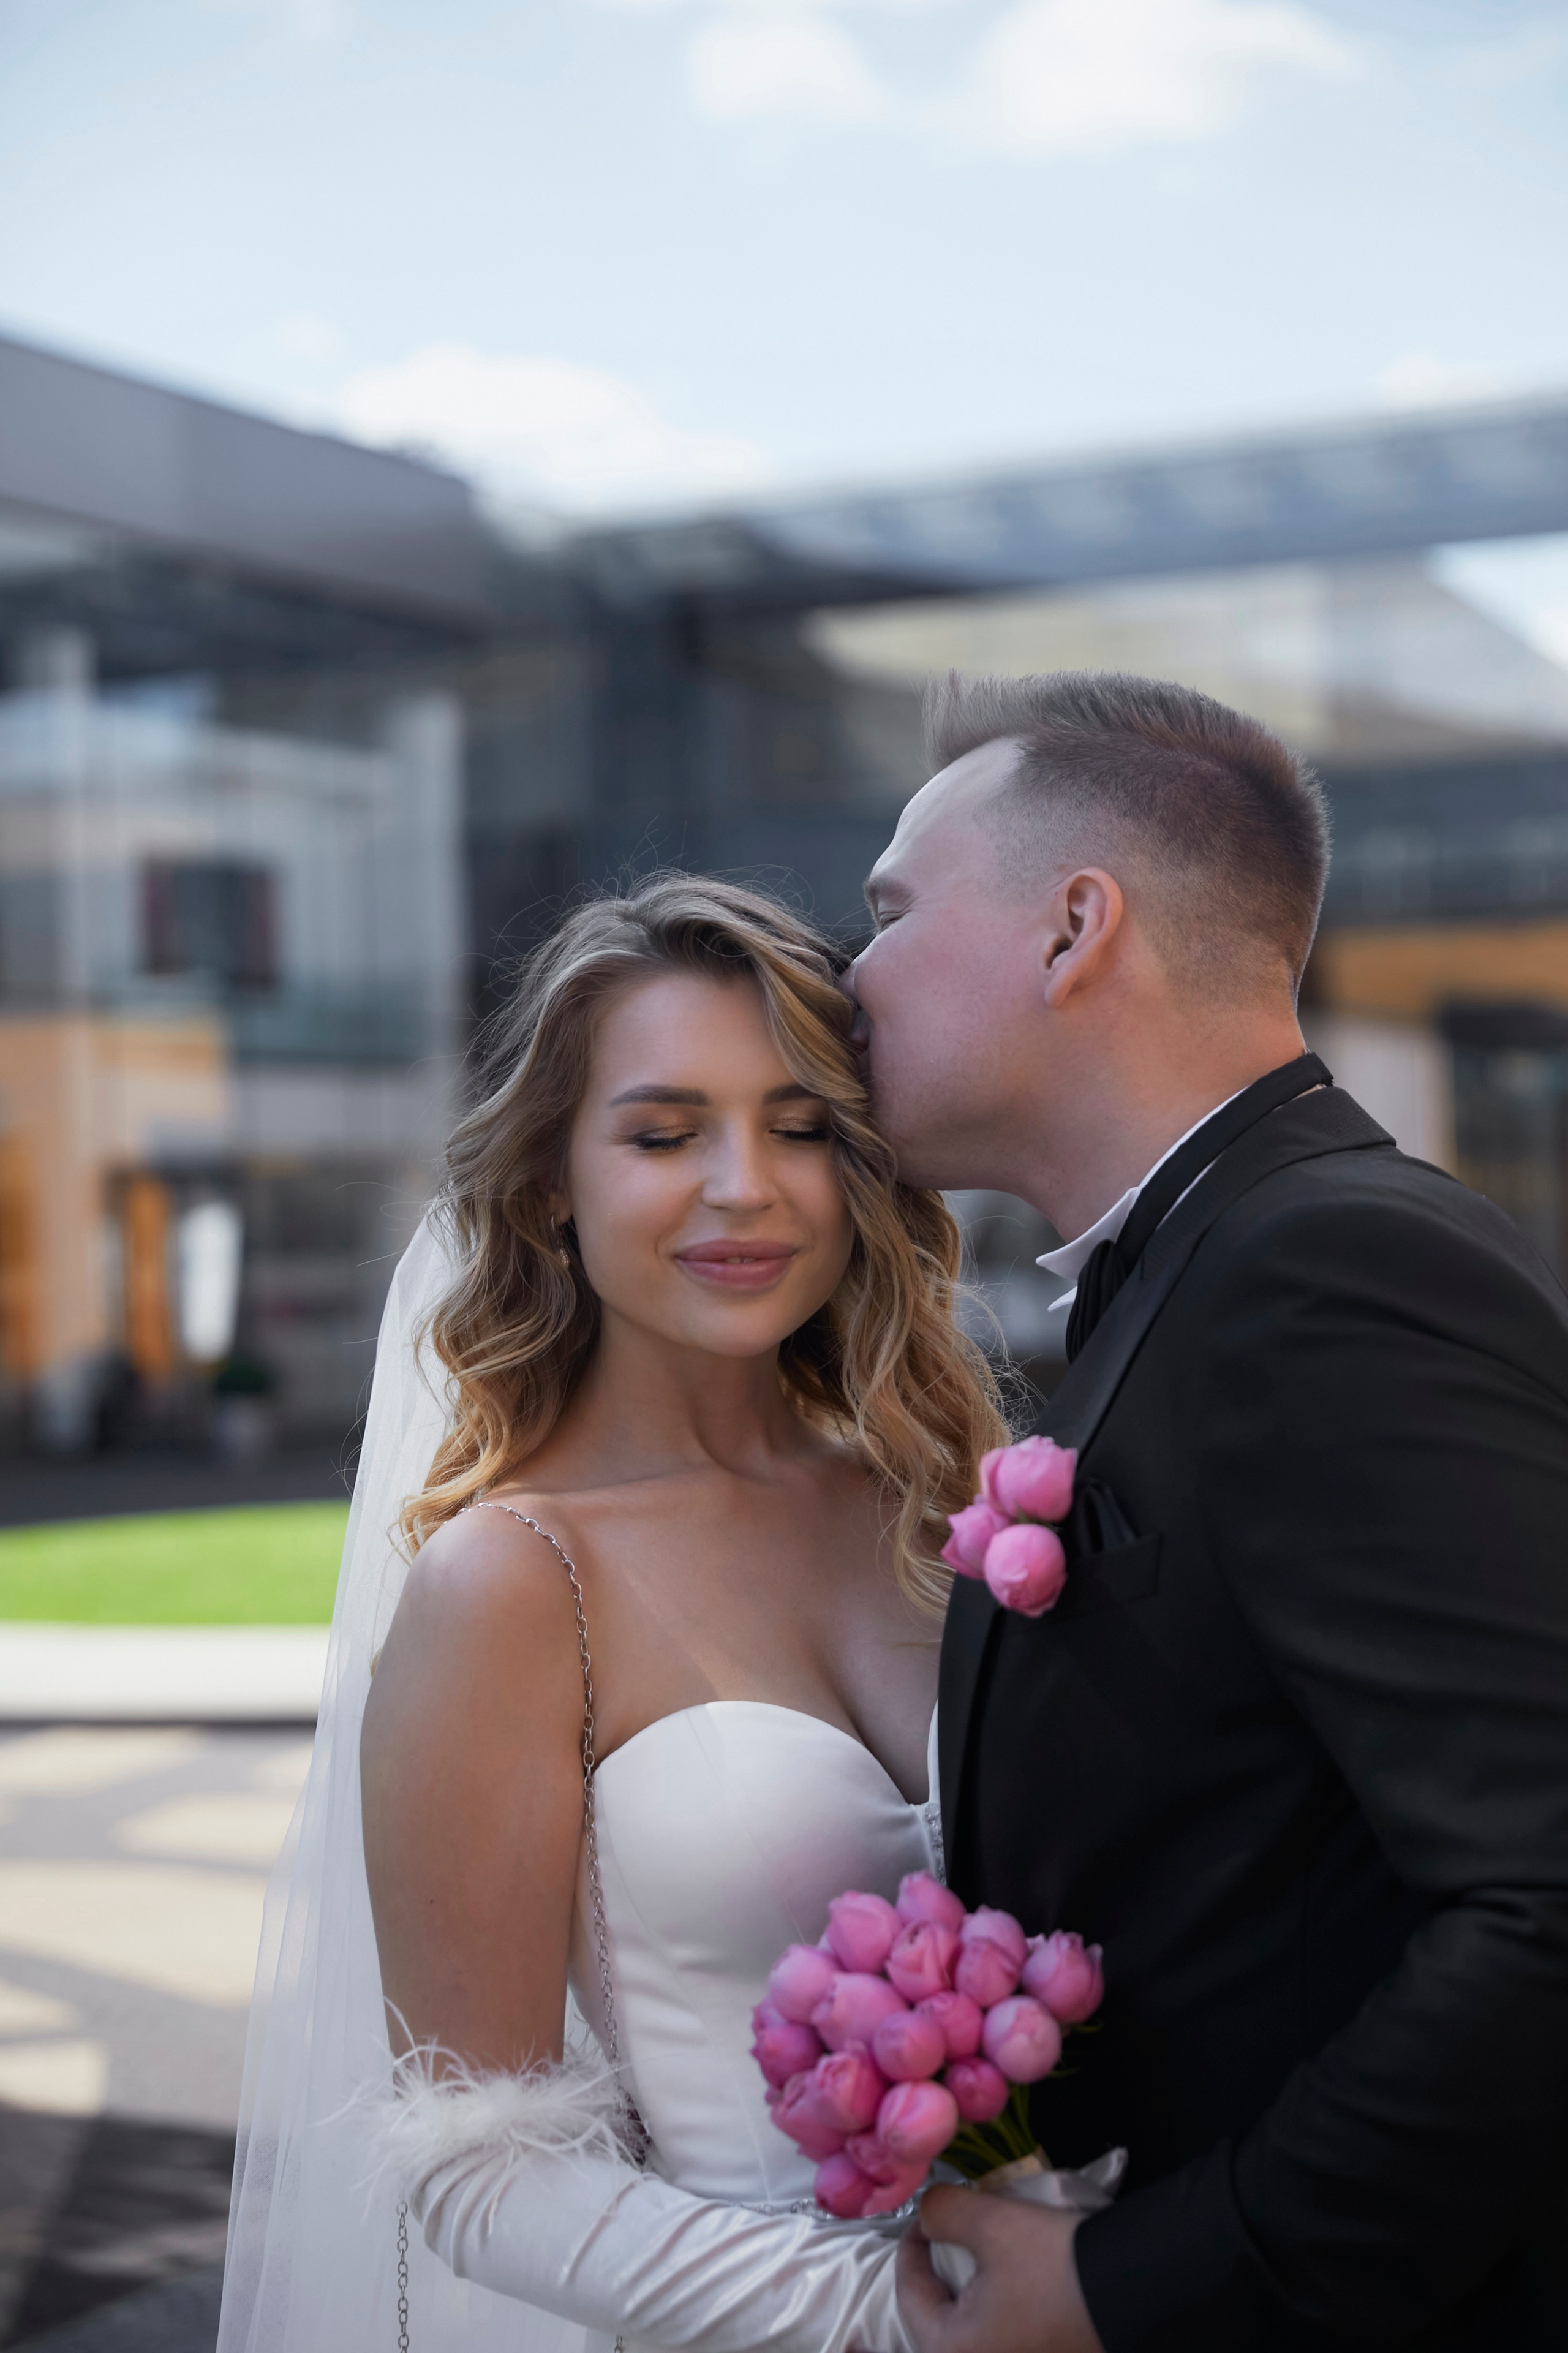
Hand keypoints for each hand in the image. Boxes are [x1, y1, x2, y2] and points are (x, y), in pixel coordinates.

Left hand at [896, 2185, 1105, 2352]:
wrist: (1136, 2294)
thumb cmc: (1055, 2265)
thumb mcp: (992, 2223)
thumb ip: (942, 2212)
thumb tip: (928, 2215)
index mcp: (950, 2352)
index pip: (908, 2293)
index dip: (913, 2242)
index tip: (929, 2211)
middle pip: (936, 2317)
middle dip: (940, 2271)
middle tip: (954, 2232)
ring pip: (968, 2330)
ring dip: (968, 2293)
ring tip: (983, 2254)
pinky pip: (999, 2339)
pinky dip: (995, 2312)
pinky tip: (1012, 2282)